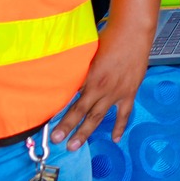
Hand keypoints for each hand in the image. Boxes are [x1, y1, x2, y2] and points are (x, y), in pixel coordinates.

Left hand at [53, 11, 152, 147]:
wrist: (133, 34)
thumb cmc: (108, 39)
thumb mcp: (87, 54)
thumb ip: (78, 71)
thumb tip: (64, 81)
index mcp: (89, 78)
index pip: (70, 98)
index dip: (58, 110)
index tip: (46, 121)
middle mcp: (101, 88)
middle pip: (81, 111)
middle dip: (68, 127)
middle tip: (57, 141)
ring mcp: (116, 93)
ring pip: (98, 116)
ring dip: (85, 131)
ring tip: (74, 146)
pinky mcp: (129, 93)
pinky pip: (124, 113)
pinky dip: (120, 126)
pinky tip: (115, 138)